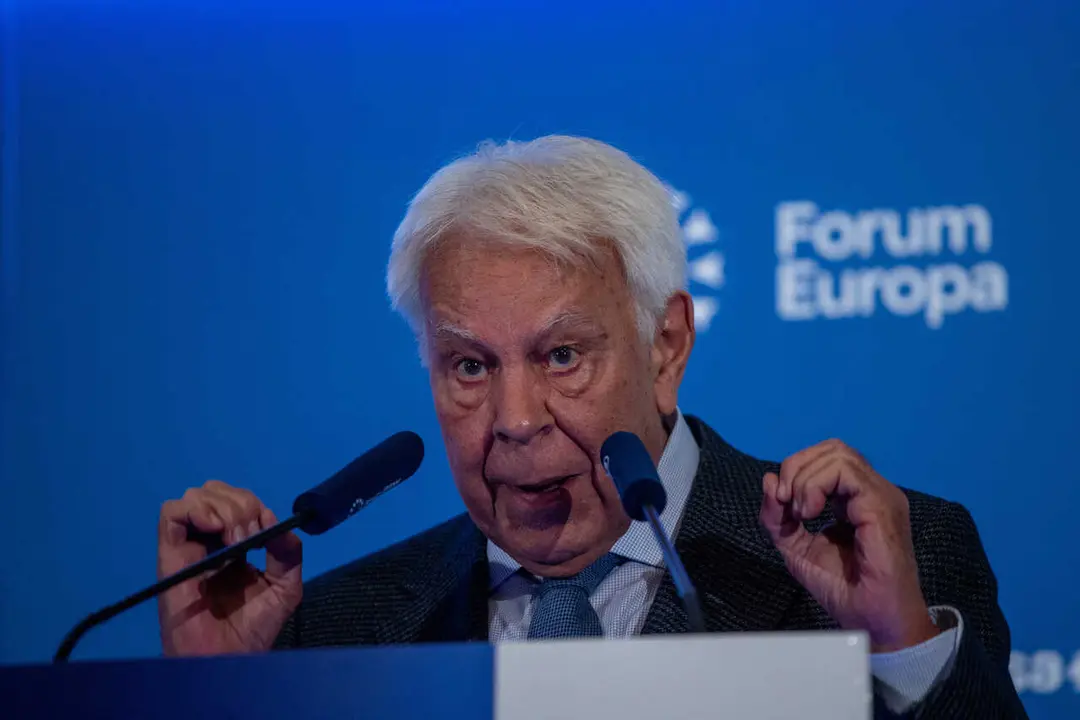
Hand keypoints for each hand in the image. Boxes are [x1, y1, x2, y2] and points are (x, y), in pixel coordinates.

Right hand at [157, 480, 302, 655]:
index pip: (239, 499)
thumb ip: (288, 552)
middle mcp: (210, 540)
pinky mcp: (170, 554)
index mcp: (235, 543)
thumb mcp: (286, 586)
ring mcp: (189, 545)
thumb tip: (275, 520)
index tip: (265, 531)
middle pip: (218, 491)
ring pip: (197, 496)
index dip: (254, 506)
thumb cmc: (253, 629)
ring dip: (222, 507)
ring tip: (233, 538)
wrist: (228, 657)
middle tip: (249, 538)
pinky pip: (171, 512)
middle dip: (241, 504)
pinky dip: (194, 509)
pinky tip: (214, 528)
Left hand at [759, 439, 938, 652]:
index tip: (780, 502)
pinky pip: (846, 473)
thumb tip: (769, 479)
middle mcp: (872, 491)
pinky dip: (816, 486)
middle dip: (797, 466)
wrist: (872, 620)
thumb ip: (778, 518)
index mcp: (856, 499)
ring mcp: (881, 496)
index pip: (827, 459)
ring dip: (805, 478)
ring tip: (800, 512)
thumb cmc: (843, 589)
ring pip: (838, 455)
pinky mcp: (882, 506)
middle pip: (832, 449)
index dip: (797, 470)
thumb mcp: (796, 549)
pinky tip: (809, 513)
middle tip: (785, 501)